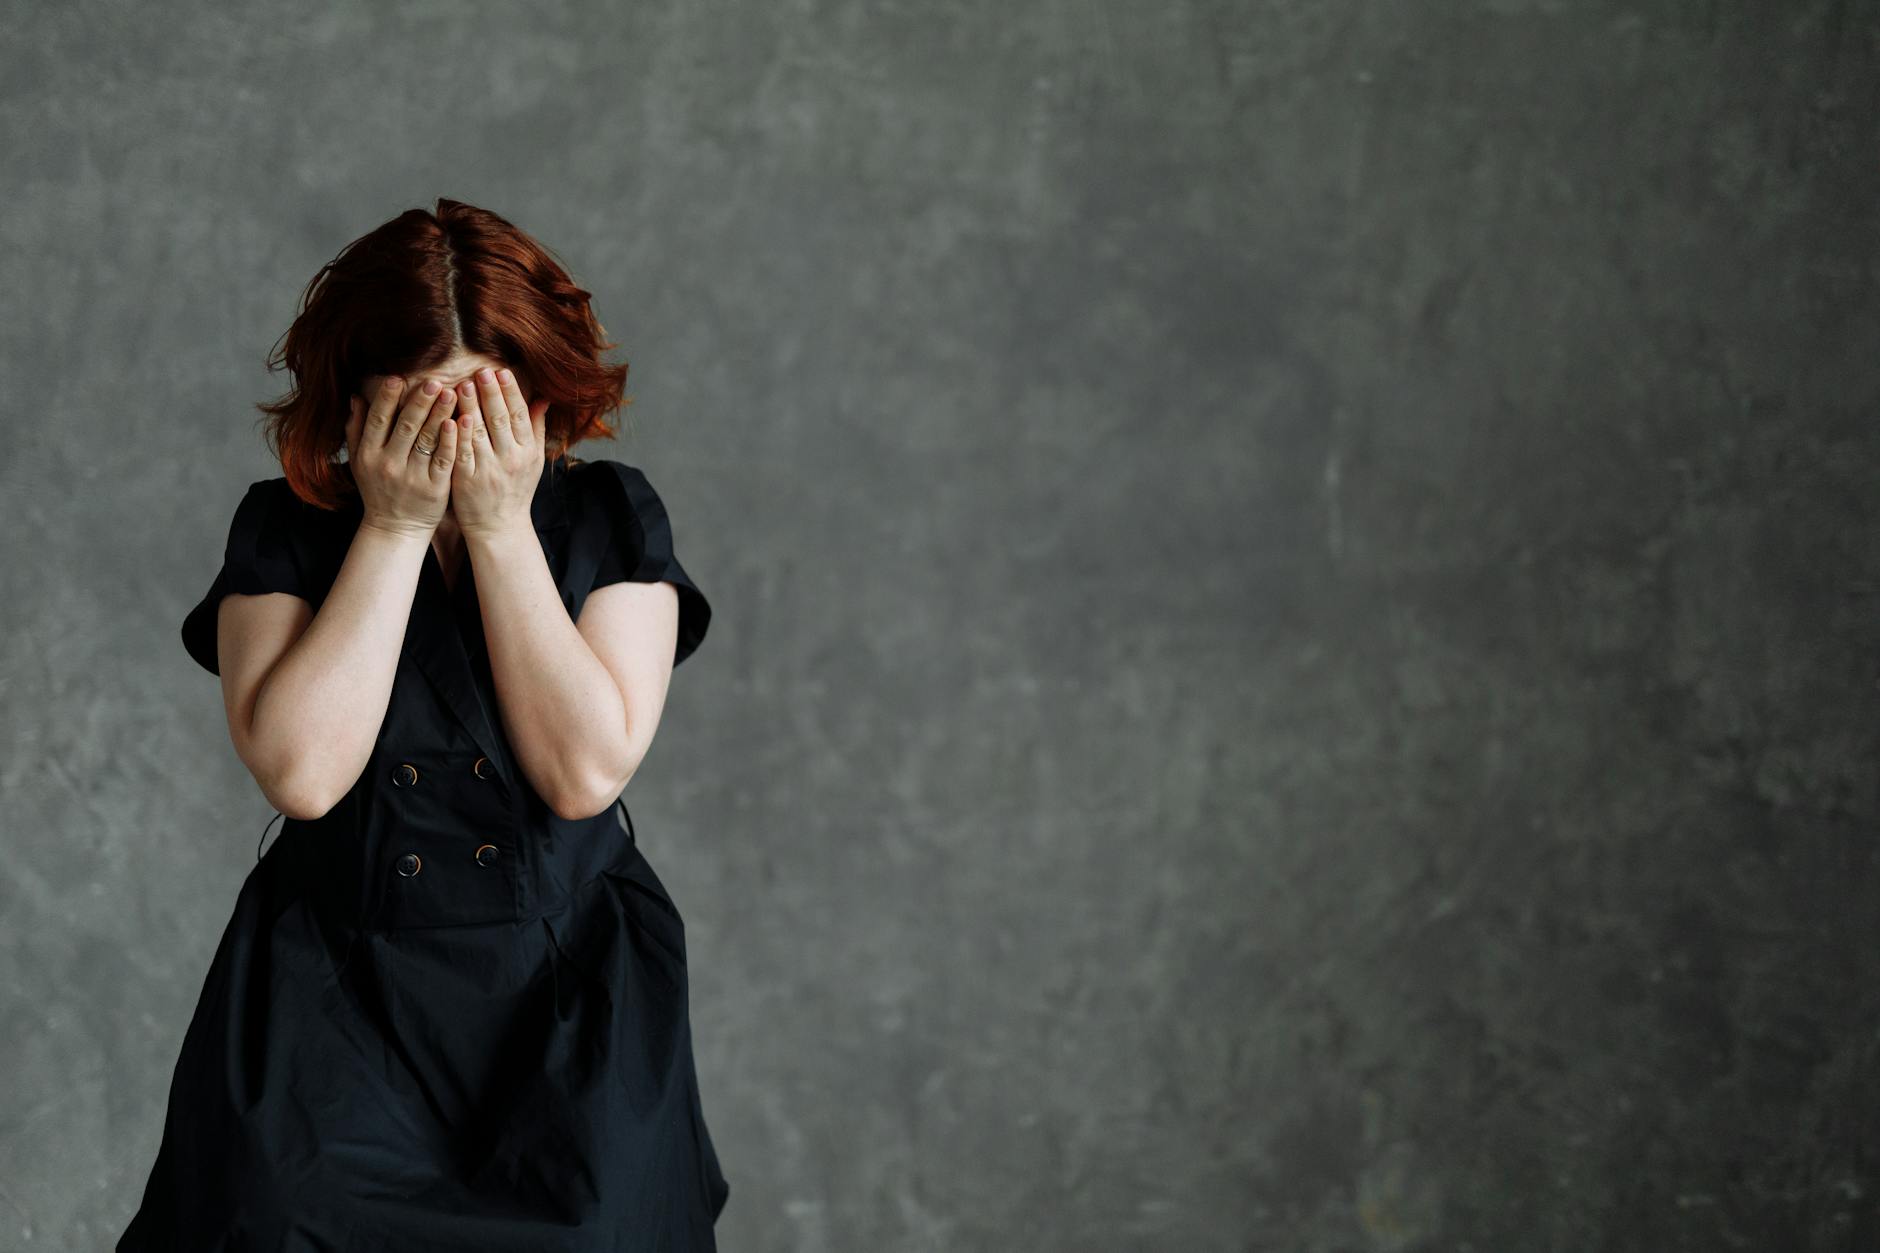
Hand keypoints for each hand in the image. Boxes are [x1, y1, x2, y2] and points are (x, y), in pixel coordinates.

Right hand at [345, 376, 458, 537]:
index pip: (378, 420)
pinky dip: (451, 441)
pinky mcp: (435, 488)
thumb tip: (356, 396)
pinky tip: (459, 422)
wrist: (395, 528)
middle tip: (433, 380)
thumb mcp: (359, 461)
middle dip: (419, 402)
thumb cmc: (378, 490)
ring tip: (452, 392)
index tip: (398, 378)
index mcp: (369, 454)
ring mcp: (413, 477)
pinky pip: (444, 460)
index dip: (387, 399)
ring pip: (427, 440)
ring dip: (439, 415)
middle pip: (405, 427)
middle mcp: (388, 464)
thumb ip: (356, 429)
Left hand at [447, 367, 550, 538]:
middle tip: (481, 371)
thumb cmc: (515, 490)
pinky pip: (462, 453)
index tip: (501, 372)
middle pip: (500, 420)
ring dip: (471, 408)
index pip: (520, 416)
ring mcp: (488, 470)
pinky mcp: (467, 480)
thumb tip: (543, 398)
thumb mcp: (533, 460)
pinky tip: (453, 417)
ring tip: (462, 385)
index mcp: (527, 452)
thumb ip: (536, 428)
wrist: (499, 526)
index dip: (510, 393)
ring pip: (479, 433)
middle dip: (491, 394)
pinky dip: (458, 435)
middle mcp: (510, 460)